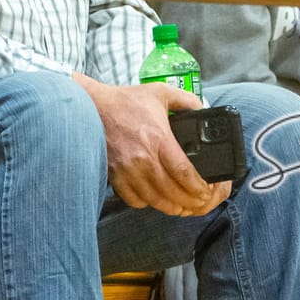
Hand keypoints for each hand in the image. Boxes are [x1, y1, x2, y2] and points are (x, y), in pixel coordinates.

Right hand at [77, 76, 229, 216]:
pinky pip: (135, 200)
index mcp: (158, 138)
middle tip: (199, 203)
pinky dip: (147, 203)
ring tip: (182, 206)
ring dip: (172, 207)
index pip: (184, 173)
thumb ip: (186, 100)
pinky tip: (156, 198)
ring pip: (155, 200)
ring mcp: (127, 170)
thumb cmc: (126, 101)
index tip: (206, 192)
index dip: (199, 188)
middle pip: (172, 192)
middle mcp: (143, 158)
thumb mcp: (160, 92)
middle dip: (190, 202)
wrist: (93, 106)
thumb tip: (204, 109)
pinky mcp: (115, 176)